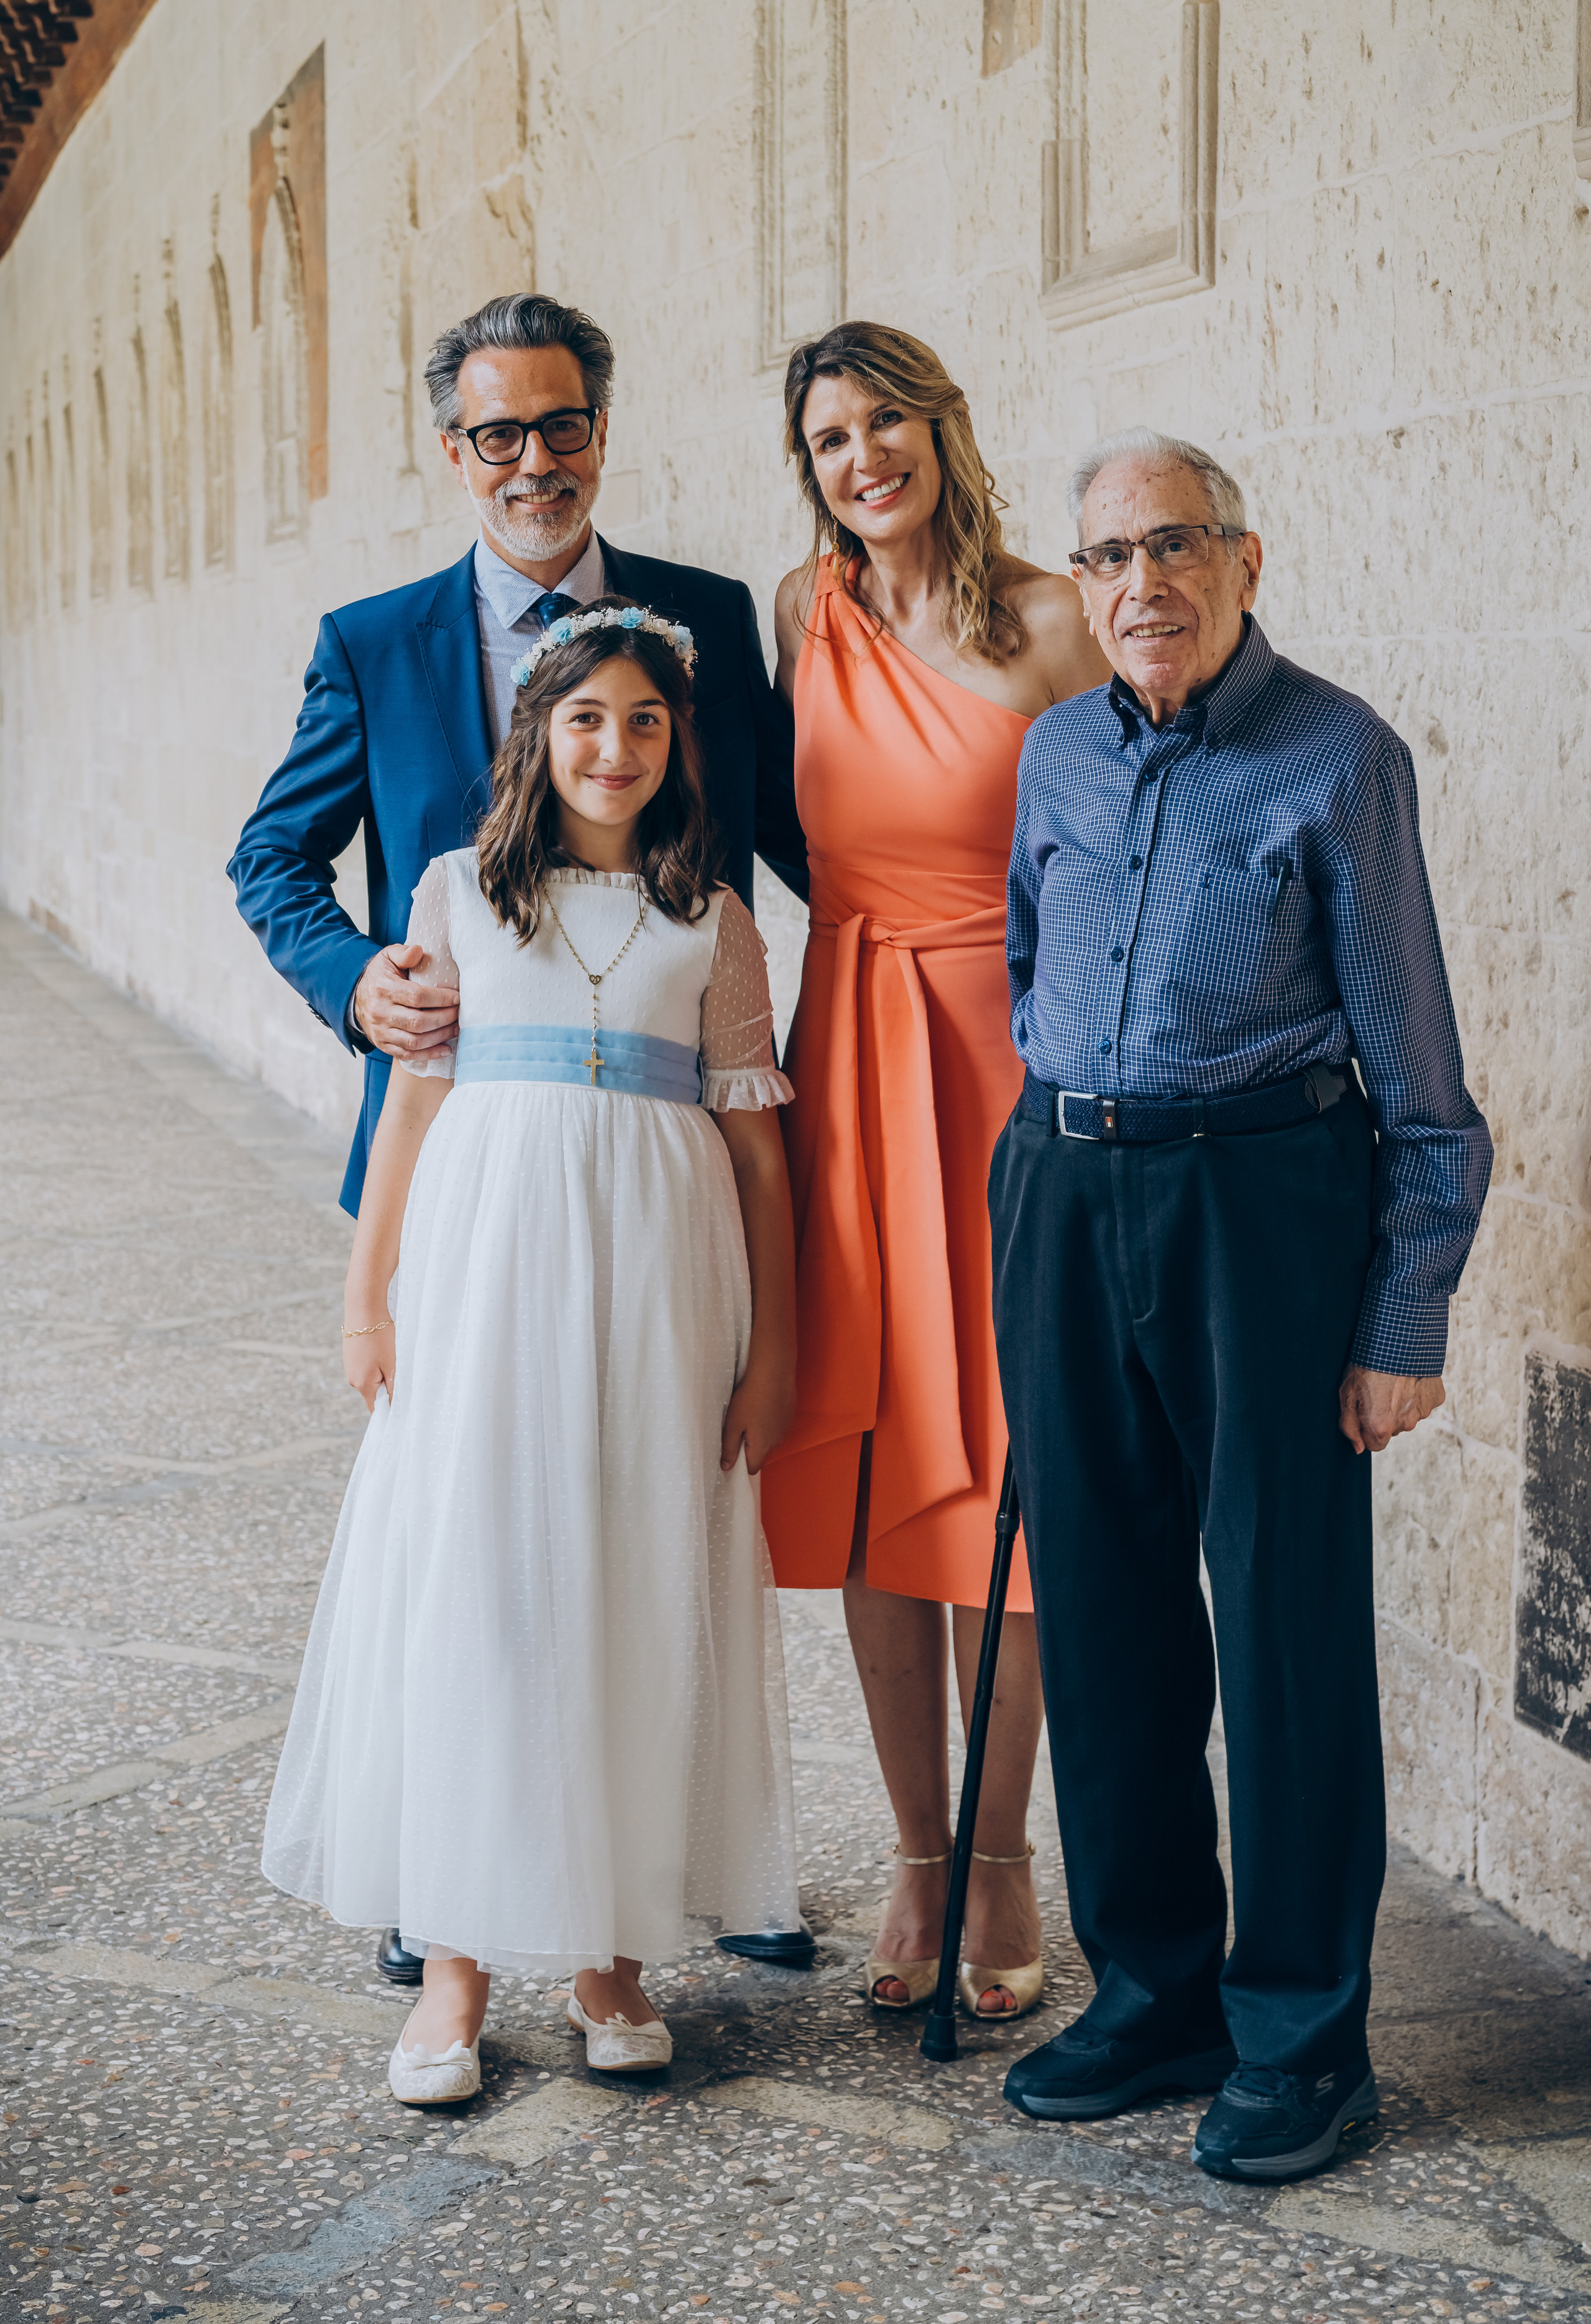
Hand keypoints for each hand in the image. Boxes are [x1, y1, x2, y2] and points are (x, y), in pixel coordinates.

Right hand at [343, 1318, 395, 1411]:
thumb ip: (392, 1388)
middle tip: (400, 1371)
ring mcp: (350, 1366)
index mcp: (362, 1384)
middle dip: (388, 1387)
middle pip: (374, 1393)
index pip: (376, 1408)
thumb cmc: (380, 1337)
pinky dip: (376, 1363)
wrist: (363, 1309)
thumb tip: (393, 1407)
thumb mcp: (391, 1364)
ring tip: (391, 1356)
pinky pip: (366, 1367)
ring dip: (383, 1373)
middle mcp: (352, 1378)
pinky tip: (381, 1349)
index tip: (402, 1403)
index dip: (389, 1409)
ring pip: (371, 1378)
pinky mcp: (351, 1356)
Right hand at [353, 943, 458, 1060]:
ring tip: (456, 1029)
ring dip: (440, 1037)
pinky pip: (408, 1055)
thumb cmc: (380, 976)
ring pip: (415, 1041)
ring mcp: (381, 1032)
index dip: (440, 999)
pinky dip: (429, 1054)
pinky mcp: (383, 1045)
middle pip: (418, 1022)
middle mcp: (380, 1012)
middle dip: (444, 1019)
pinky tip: (445, 1048)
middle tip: (460, 1014)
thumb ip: (403, 953)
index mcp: (382, 988)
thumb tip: (418, 951)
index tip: (457, 998)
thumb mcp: (387, 958)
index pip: (416, 996)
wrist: (357, 999)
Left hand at [721, 1358, 796, 1475]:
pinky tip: (760, 1404)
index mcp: (762, 1446)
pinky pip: (776, 1424)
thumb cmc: (751, 1397)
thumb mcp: (733, 1423)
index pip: (752, 1468)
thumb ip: (729, 1448)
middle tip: (736, 1426)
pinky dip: (767, 1420)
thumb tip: (726, 1466)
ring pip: (768, 1438)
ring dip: (758, 1432)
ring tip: (748, 1412)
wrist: (773, 1371)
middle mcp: (777, 1440)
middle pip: (760, 1453)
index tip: (730, 1451)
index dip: (740, 1464)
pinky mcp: (789, 1414)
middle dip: (748, 1445)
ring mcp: (785, 1427)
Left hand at [1338, 1365, 1444, 1454]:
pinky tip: (1408, 1377)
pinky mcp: (1436, 1398)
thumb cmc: (1367, 1365)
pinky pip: (1423, 1402)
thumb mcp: (1347, 1393)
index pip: (1375, 1445)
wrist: (1398, 1339)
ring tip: (1393, 1381)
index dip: (1367, 1430)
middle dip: (1384, 1416)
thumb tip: (1358, 1448)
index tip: (1365, 1411)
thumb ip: (1349, 1425)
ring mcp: (1422, 1411)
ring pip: (1408, 1416)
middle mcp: (1405, 1424)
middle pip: (1392, 1430)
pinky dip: (1417, 1394)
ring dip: (1401, 1405)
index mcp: (1381, 1426)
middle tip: (1378, 1391)